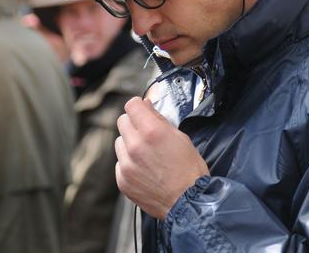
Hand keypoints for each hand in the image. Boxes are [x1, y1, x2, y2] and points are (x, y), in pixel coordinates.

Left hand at [115, 96, 208, 218]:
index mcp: (152, 131)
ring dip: (129, 143)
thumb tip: (146, 106)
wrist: (188, 203)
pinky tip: (144, 168)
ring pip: (119, 141)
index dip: (139, 105)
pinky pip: (119, 162)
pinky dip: (129, 162)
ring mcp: (126, 164)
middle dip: (134, 123)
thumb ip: (159, 119)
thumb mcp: (180, 137)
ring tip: (146, 153)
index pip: (131, 105)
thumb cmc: (189, 170)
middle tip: (146, 132)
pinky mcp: (122, 180)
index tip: (142, 109)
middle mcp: (135, 146)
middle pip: (122, 121)